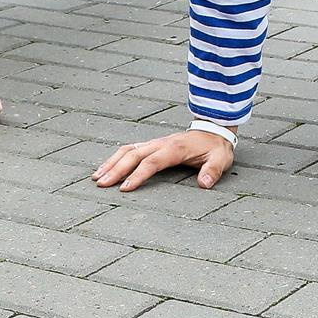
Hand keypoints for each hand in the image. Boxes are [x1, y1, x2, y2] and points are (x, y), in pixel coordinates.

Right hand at [94, 129, 234, 191]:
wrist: (213, 129)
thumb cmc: (215, 148)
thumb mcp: (221, 159)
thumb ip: (212, 171)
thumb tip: (204, 184)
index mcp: (175, 148)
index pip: (152, 162)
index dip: (138, 174)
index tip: (125, 188)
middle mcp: (161, 143)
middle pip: (133, 155)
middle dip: (116, 169)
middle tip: (101, 185)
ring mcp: (154, 143)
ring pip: (128, 150)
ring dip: (111, 162)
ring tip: (96, 177)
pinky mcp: (151, 145)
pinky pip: (130, 149)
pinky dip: (115, 158)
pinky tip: (106, 168)